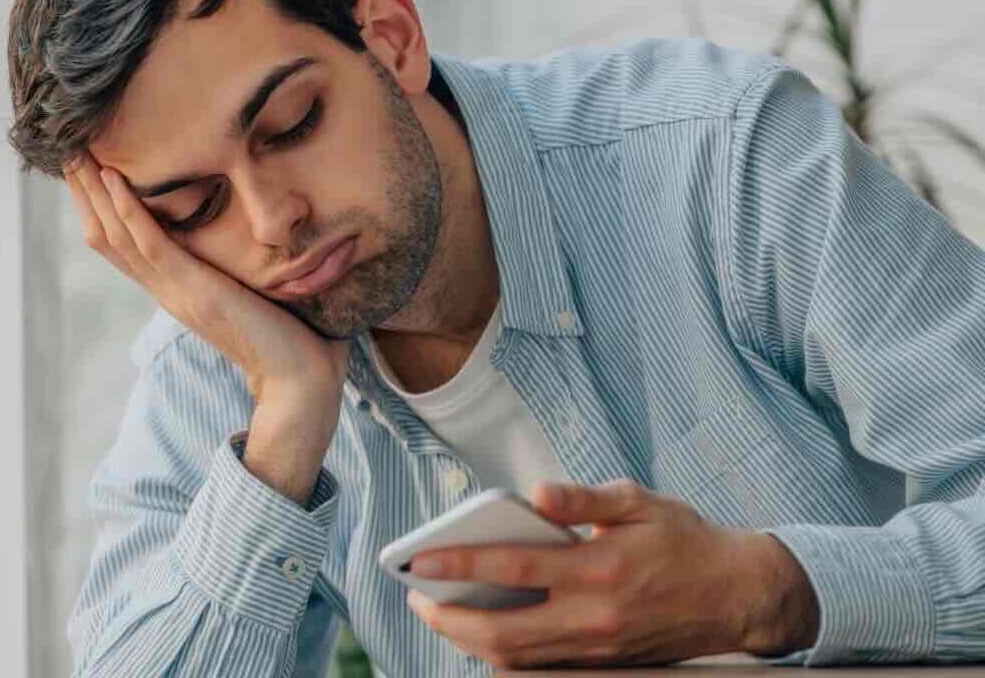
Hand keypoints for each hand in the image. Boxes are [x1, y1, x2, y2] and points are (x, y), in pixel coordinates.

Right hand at [64, 154, 349, 404]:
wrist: (300, 382)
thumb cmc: (291, 339)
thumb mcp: (253, 294)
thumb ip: (242, 270)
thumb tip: (263, 236)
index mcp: (177, 291)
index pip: (124, 245)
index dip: (101, 209)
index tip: (88, 170)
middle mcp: (167, 290)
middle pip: (108, 237)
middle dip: (85, 194)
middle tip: (65, 150)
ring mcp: (177, 291)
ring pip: (117, 236)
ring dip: (94, 193)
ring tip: (76, 153)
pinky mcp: (195, 290)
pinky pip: (151, 244)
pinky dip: (129, 209)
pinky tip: (112, 178)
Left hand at [405, 480, 819, 670]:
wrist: (736, 595)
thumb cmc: (684, 540)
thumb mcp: (639, 502)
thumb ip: (585, 497)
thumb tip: (538, 492)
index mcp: (599, 568)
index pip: (512, 568)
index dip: (459, 563)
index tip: (420, 558)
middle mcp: (593, 617)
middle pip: (502, 632)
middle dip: (448, 618)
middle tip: (416, 597)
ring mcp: (596, 649)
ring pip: (516, 658)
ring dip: (468, 640)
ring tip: (439, 612)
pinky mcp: (601, 665)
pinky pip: (539, 666)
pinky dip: (502, 654)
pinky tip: (482, 631)